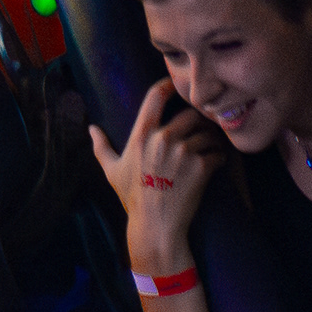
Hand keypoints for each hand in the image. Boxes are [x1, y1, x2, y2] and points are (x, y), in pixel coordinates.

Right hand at [90, 81, 222, 271]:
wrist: (155, 226)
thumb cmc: (133, 198)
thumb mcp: (112, 171)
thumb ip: (101, 147)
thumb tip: (91, 129)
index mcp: (141, 135)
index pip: (156, 96)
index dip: (169, 86)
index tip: (177, 86)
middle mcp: (163, 139)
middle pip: (190, 114)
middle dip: (199, 120)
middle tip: (204, 128)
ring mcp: (183, 152)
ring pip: (208, 132)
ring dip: (213, 138)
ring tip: (213, 146)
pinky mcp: (201, 167)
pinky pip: (218, 152)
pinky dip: (220, 156)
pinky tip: (217, 163)